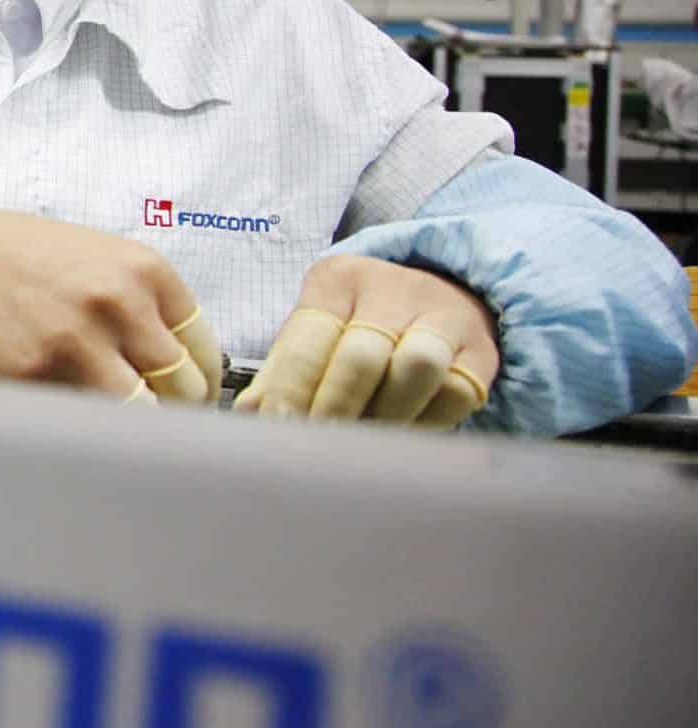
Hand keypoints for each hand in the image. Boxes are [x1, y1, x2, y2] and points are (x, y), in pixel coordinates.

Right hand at [0, 202, 223, 403]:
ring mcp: (78, 340)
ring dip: (131, 423)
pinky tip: (65, 402)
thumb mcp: (103, 260)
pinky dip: (81, 421)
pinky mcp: (36, 373)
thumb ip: (148, 307)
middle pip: (183, 388)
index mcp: (145, 271)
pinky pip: (82, 417)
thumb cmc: (26, 260)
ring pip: (141, 413)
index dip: (200, 384)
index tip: (186, 399)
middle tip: (152, 415)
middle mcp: (119, 302)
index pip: (205, 351)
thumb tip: (187, 372)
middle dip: (171, 408)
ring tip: (114, 419)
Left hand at [236, 256, 496, 427]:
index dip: (290, 390)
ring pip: (415, 367)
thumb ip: (283, 372)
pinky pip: (456, 392)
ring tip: (362, 446)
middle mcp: (392, 289)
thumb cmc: (362, 325)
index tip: (278, 428)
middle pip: (360, 356)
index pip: (307, 340)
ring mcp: (443, 315)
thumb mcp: (318, 332)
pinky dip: (427, 422)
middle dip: (335, 408)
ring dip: (385, 415)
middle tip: (318, 447)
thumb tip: (247, 418)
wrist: (446, 296)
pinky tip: (403, 434)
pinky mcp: (481, 349)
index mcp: (338, 280)